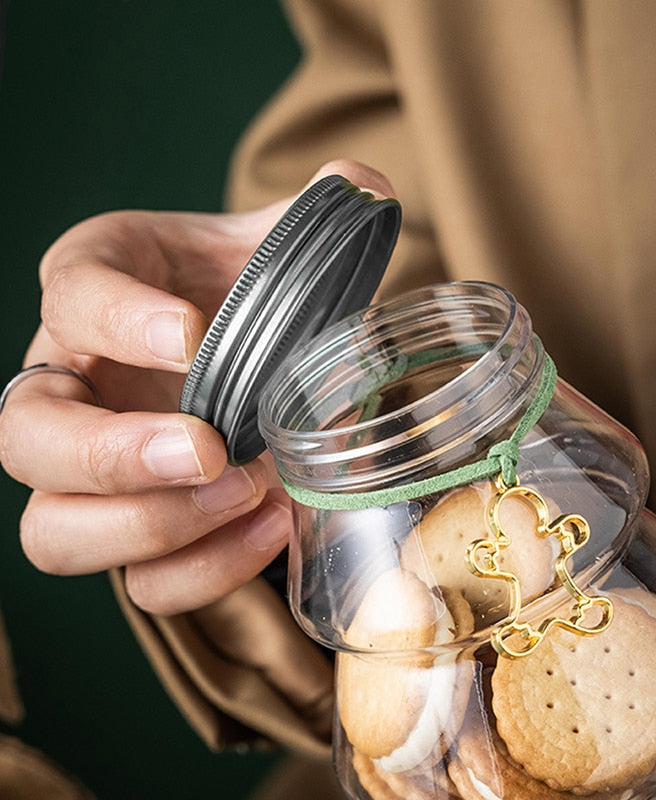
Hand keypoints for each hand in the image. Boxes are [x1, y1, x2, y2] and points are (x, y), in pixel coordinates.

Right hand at [0, 160, 393, 615]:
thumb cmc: (250, 300)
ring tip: (248, 493)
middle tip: (207, 447)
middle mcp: (72, 388)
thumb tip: (365, 189)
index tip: (192, 330)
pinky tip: (271, 524)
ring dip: (152, 526)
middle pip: (26, 438)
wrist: (258, 359)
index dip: (117, 317)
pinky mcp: (143, 532)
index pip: (69, 295)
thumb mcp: (276, 251)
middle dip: (112, 453)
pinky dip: (202, 570)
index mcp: (97, 292)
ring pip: (57, 532)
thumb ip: (317, 219)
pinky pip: (140, 583)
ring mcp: (97, 475)